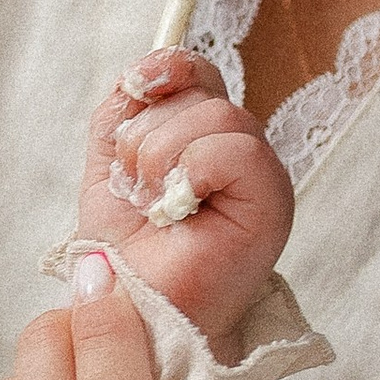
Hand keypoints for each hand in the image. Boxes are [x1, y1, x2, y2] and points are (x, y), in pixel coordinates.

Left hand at [72, 51, 291, 343]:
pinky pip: (235, 150)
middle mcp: (241, 154)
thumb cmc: (122, 252)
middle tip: (137, 190)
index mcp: (205, 140)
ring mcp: (262, 178)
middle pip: (202, 91)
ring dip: (160, 159)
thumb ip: (123, 112)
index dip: (164, 68)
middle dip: (147, 136)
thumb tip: (141, 72)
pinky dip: (192, 171)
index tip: (135, 89)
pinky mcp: (271, 205)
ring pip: (217, 115)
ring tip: (154, 207)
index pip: (198, 71)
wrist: (125, 312)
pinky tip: (177, 210)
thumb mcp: (108, 165)